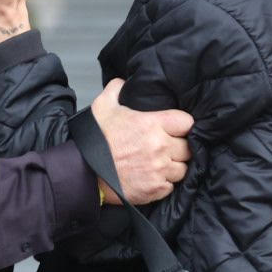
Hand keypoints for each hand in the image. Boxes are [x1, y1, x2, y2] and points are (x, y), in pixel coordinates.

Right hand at [90, 78, 192, 205]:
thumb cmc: (94, 140)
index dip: (182, 125)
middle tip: (167, 148)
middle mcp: (160, 147)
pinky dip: (164, 183)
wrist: (84, 172)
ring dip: (173, 167)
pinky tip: (153, 178)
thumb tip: (123, 82)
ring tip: (161, 165)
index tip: (176, 129)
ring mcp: (159, 170)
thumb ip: (116, 89)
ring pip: (182, 169)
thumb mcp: (102, 106)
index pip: (187, 122)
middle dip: (179, 147)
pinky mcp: (155, 189)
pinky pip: (171, 186)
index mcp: (152, 124)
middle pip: (188, 148)